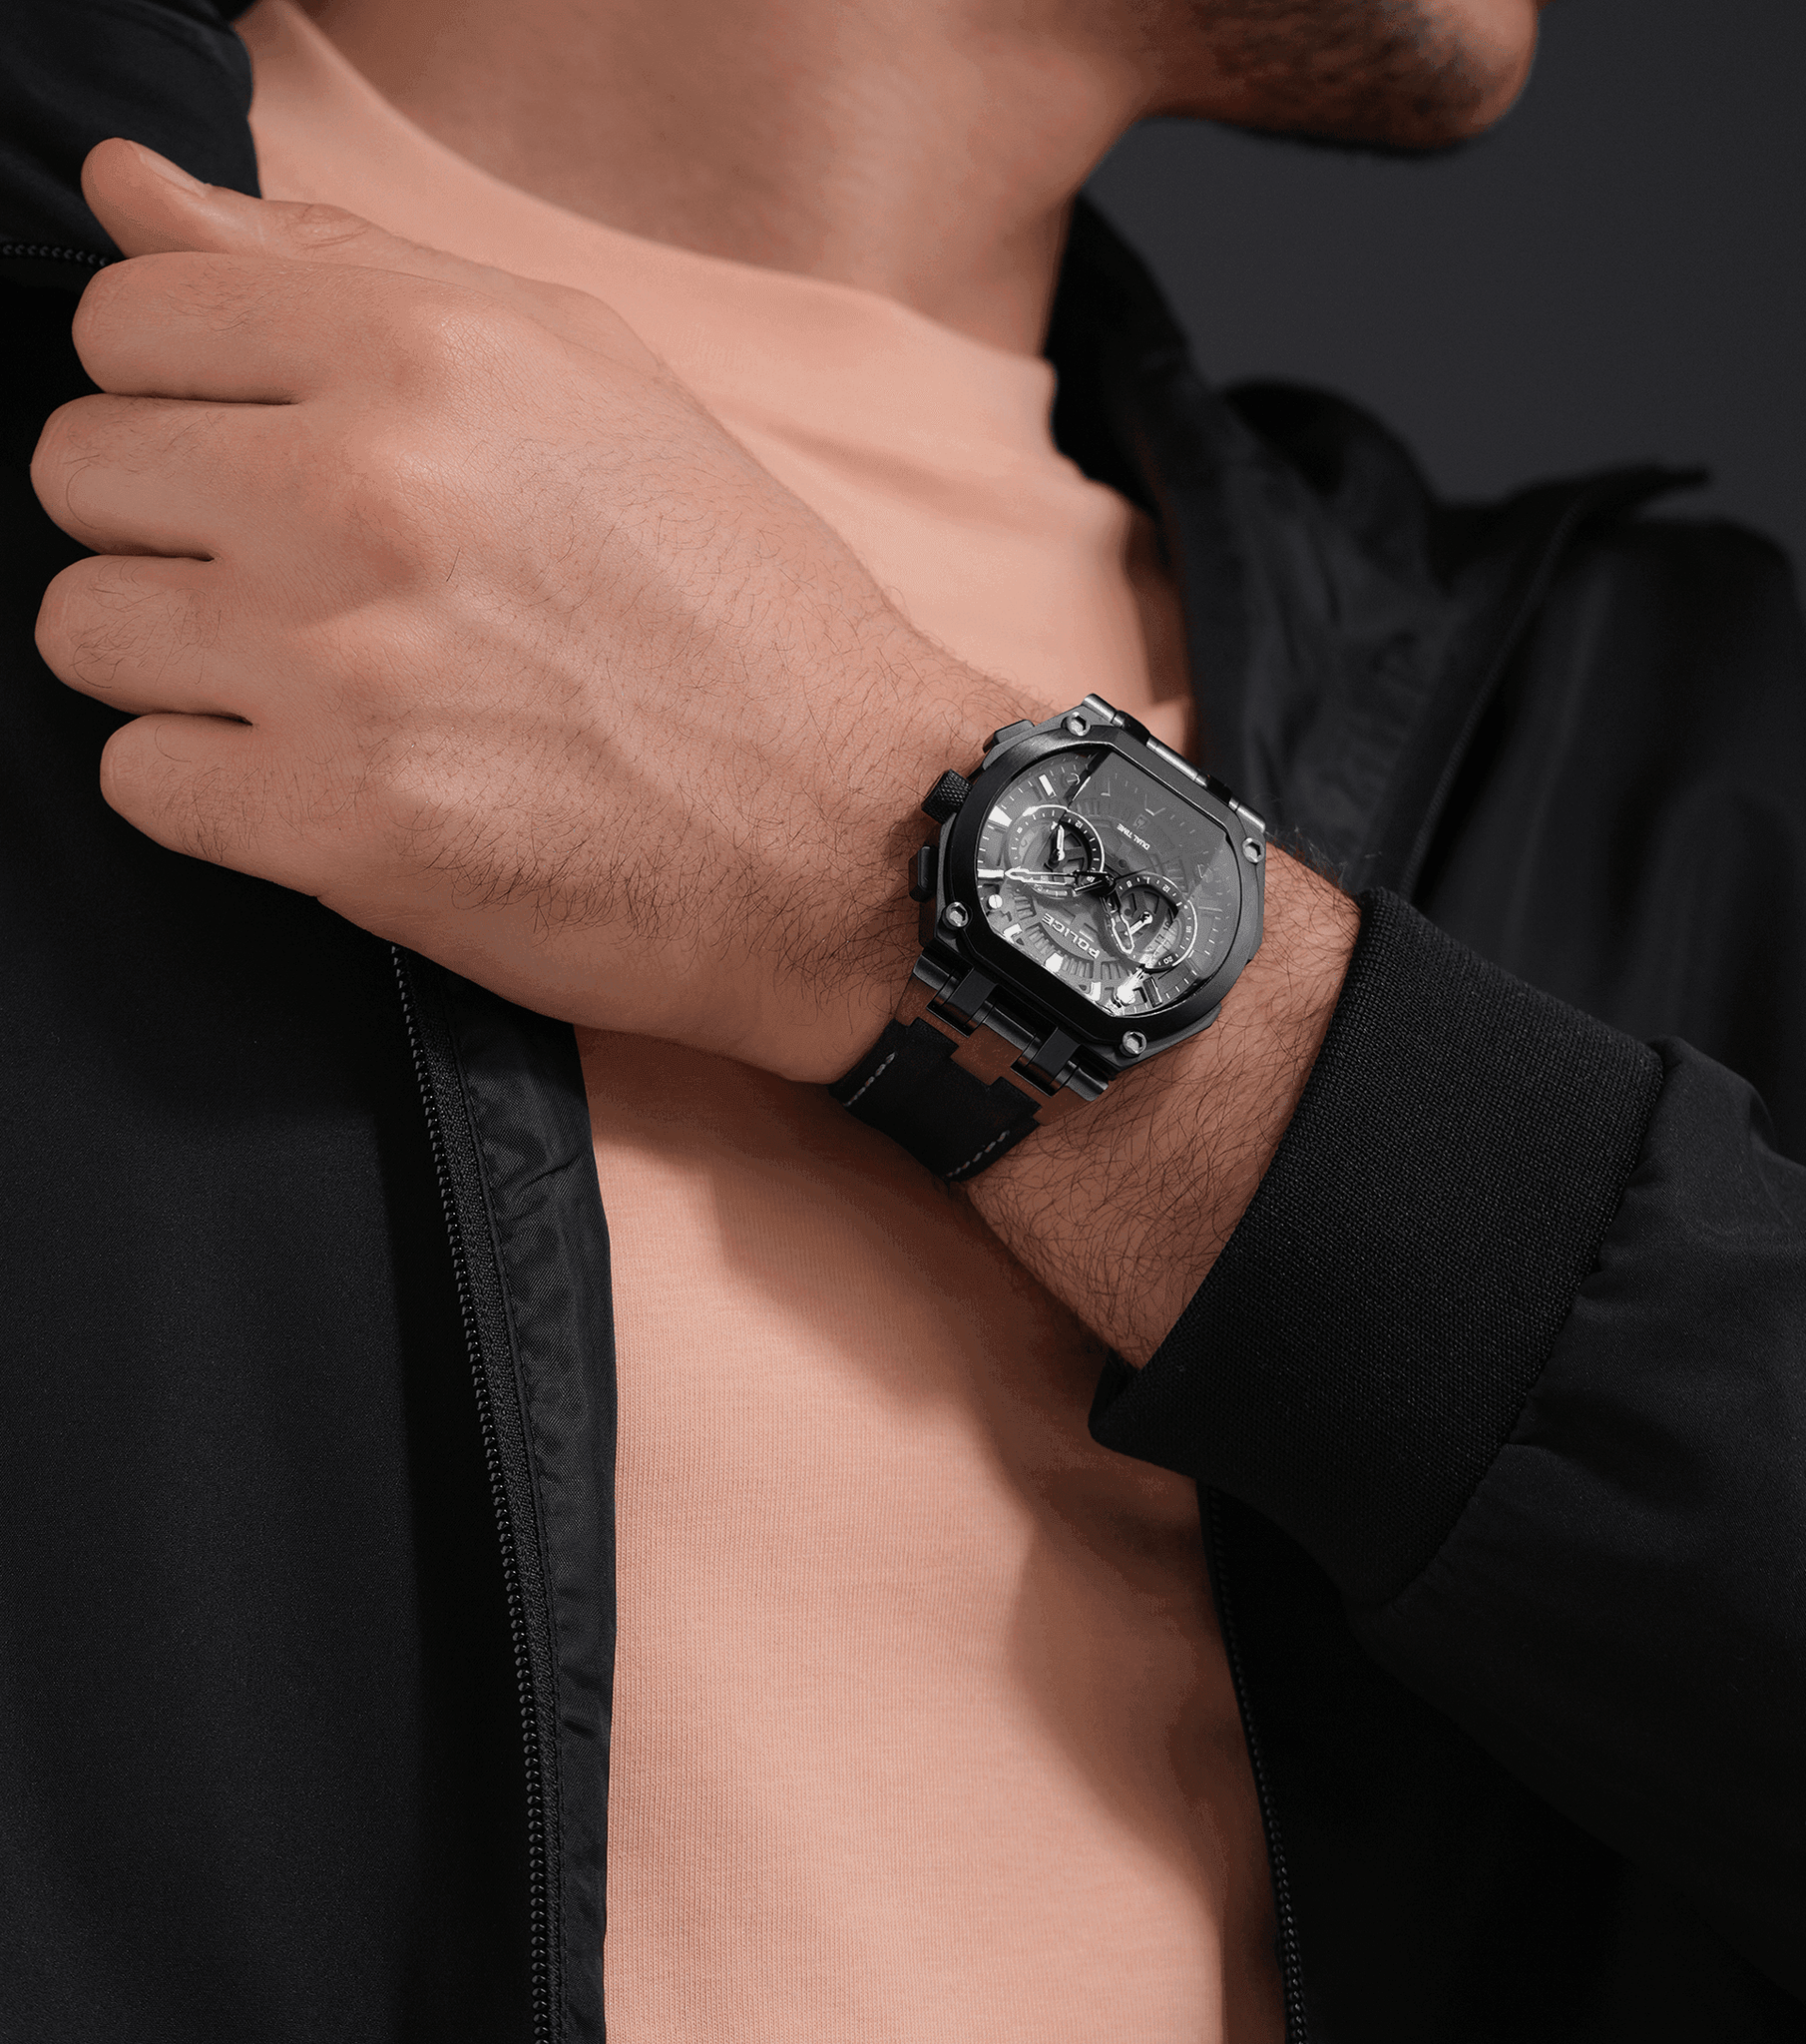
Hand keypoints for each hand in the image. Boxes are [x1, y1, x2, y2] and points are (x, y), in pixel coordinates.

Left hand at [32, 141, 1028, 1076]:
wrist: (856, 827)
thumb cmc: (735, 608)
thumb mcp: (583, 382)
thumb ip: (342, 272)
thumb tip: (127, 196)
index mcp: (424, 357)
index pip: (124, 322)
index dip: (178, 397)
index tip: (259, 460)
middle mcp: (365, 495)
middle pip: (81, 473)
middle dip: (173, 529)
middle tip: (304, 588)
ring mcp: (344, 669)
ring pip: (87, 631)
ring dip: (185, 665)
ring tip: (325, 688)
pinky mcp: (340, 827)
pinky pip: (140, 783)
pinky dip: (215, 791)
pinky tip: (333, 779)